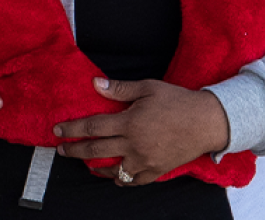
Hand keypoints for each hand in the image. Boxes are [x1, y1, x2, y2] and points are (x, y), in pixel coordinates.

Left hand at [52, 78, 229, 185]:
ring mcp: (145, 160)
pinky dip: (120, 180)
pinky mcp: (157, 170)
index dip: (72, 129)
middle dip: (75, 150)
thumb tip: (95, 84)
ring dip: (95, 167)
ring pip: (113, 170)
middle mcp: (134, 144)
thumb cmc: (178, 101)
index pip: (92, 127)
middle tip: (61, 150)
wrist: (207, 122)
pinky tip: (113, 176)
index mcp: (130, 122)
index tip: (57, 130)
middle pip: (96, 151)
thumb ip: (120, 89)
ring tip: (84, 164)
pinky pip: (133, 180)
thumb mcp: (148, 88)